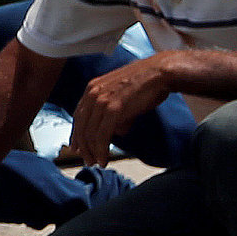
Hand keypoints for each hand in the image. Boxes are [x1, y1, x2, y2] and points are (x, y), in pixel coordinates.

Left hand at [61, 55, 177, 166]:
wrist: (160, 72)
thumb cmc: (146, 84)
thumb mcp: (122, 96)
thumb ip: (115, 112)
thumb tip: (118, 131)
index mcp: (92, 88)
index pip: (78, 116)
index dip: (76, 134)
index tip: (77, 147)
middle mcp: (93, 93)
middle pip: (81, 126)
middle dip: (83, 147)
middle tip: (87, 160)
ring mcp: (102, 100)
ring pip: (90, 133)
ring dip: (92, 152)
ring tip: (96, 162)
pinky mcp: (113, 108)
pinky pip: (102, 135)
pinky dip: (101, 150)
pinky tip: (104, 159)